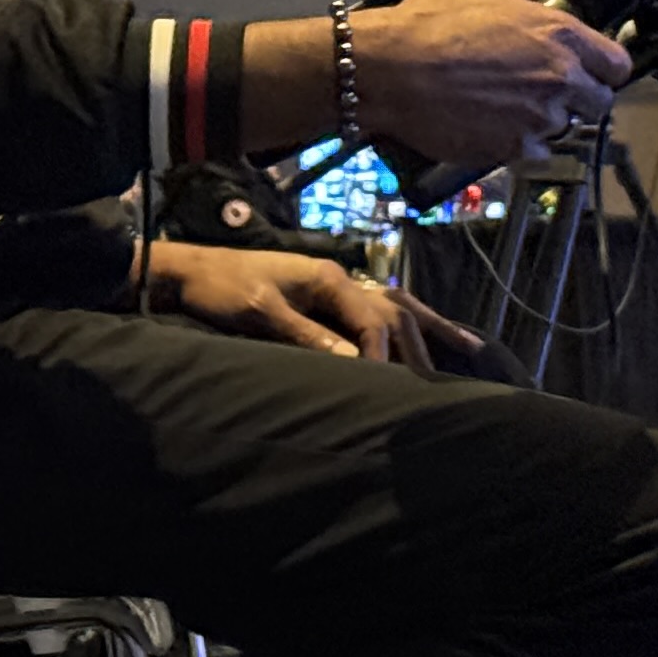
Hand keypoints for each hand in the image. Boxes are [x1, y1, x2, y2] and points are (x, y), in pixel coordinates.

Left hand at [149, 241, 478, 367]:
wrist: (189, 271)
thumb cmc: (222, 289)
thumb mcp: (261, 314)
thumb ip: (308, 337)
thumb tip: (355, 365)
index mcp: (327, 279)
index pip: (373, 319)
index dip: (385, 353)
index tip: (390, 385)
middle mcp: (339, 277)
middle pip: (394, 312)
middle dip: (419, 346)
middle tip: (437, 385)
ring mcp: (334, 283)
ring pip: (395, 307)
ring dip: (427, 330)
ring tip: (467, 348)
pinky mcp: (324, 293)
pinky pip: (376, 308)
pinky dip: (404, 321)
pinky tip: (425, 331)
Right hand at [348, 0, 632, 166]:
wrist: (388, 71)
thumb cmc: (425, 27)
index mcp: (558, 34)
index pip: (617, 64)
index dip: (605, 68)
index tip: (592, 70)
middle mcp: (558, 77)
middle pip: (600, 103)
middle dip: (580, 99)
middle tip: (552, 91)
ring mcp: (538, 116)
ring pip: (566, 129)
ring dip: (547, 121)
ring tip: (514, 106)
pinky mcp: (514, 147)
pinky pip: (536, 154)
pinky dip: (522, 145)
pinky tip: (498, 127)